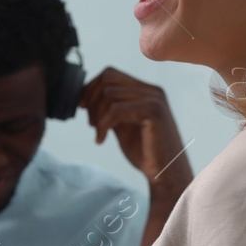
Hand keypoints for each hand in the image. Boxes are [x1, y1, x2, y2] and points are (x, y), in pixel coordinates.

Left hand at [80, 67, 191, 192]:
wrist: (164, 172)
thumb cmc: (144, 151)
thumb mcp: (122, 124)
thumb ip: (109, 109)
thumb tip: (85, 97)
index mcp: (144, 90)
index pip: (110, 74)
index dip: (90, 88)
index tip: (82, 107)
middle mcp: (151, 90)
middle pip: (108, 78)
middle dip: (91, 99)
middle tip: (90, 122)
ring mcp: (154, 99)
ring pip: (109, 93)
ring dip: (96, 115)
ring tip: (98, 133)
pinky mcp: (154, 111)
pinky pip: (116, 109)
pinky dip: (103, 125)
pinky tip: (101, 140)